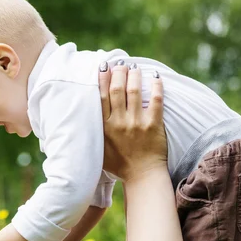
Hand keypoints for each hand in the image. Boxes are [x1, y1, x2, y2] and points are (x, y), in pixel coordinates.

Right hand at [99, 63, 166, 181]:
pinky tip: (155, 77)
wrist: (142, 177)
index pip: (102, 97)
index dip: (102, 79)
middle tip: (121, 64)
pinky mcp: (154, 125)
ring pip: (135, 92)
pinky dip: (156, 87)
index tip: (104, 66)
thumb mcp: (99, 150)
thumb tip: (84, 119)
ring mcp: (137, 123)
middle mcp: (119, 123)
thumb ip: (94, 134)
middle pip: (118, 90)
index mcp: (105, 127)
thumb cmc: (119, 165)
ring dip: (134, 76)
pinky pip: (157, 101)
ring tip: (135, 68)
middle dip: (119, 73)